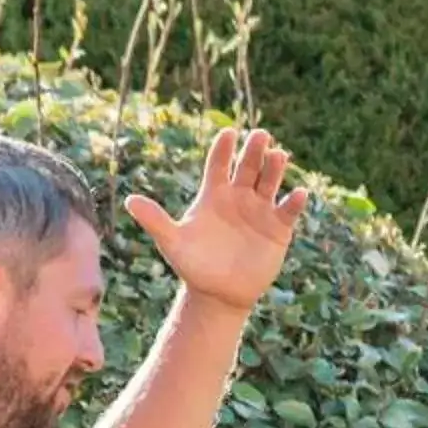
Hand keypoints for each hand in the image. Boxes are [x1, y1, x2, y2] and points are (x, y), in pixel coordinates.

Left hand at [124, 126, 310, 308]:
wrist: (219, 293)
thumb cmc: (193, 265)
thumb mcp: (172, 242)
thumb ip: (155, 220)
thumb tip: (130, 201)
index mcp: (214, 194)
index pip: (219, 164)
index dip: (224, 149)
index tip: (229, 134)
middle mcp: (239, 197)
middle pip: (248, 167)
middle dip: (254, 150)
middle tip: (261, 134)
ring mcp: (260, 211)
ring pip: (269, 183)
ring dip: (275, 169)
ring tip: (280, 156)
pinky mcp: (277, 229)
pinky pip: (287, 212)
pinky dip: (293, 202)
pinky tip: (297, 194)